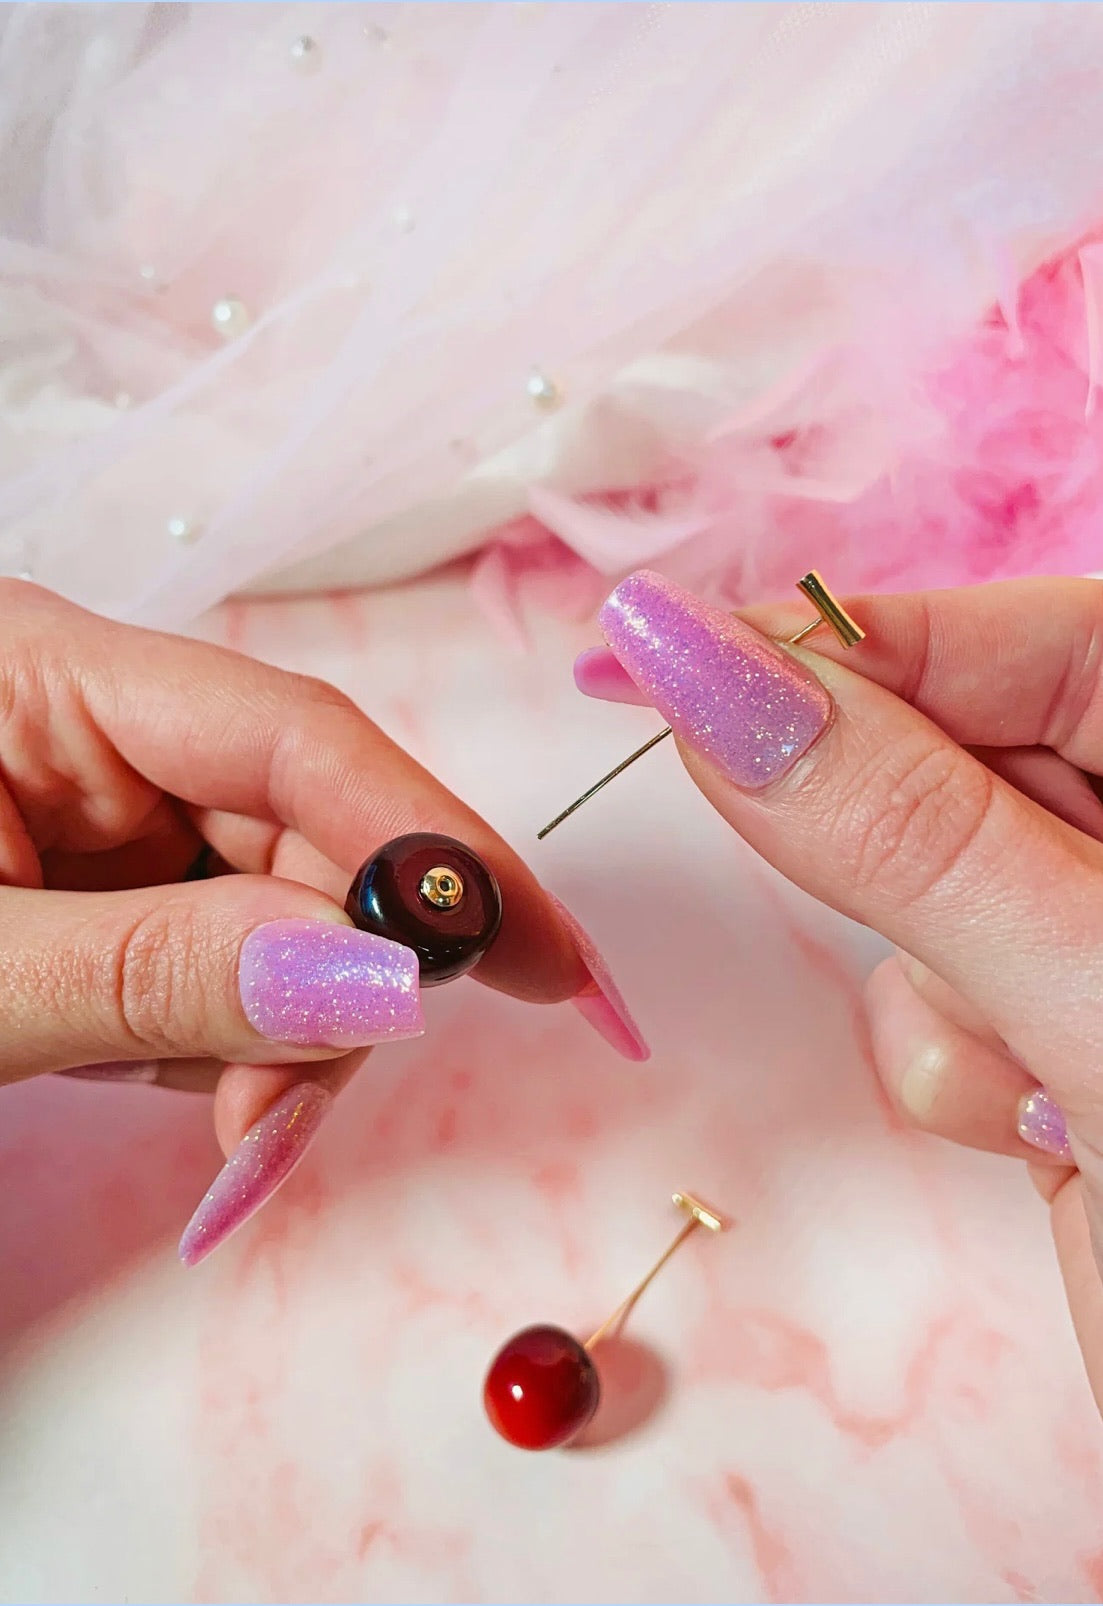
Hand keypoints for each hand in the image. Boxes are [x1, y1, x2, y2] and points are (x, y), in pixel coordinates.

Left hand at [0, 582, 636, 1263]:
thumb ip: (155, 975)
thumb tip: (378, 980)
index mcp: (46, 670)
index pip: (296, 739)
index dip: (440, 849)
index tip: (555, 965)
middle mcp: (95, 718)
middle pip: (306, 833)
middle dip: (329, 992)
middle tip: (269, 1134)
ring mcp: (103, 799)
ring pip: (282, 908)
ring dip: (273, 1034)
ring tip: (197, 1120)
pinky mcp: (103, 871)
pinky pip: (224, 948)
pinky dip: (223, 1036)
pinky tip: (160, 1074)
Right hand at [580, 569, 1102, 1410]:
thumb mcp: (1090, 1002)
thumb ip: (898, 828)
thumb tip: (699, 664)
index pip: (1027, 637)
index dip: (844, 642)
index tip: (667, 650)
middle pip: (966, 753)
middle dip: (901, 847)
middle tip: (885, 916)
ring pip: (935, 888)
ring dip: (936, 984)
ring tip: (1036, 1093)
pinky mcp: (1064, 1034)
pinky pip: (945, 990)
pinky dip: (949, 1058)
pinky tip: (1035, 1135)